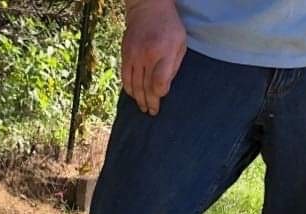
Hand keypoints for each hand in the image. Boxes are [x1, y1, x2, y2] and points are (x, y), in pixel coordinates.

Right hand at [122, 0, 186, 114]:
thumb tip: (164, 87)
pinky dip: (129, 89)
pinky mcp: (125, 55)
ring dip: (139, 99)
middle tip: (152, 112)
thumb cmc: (169, 26)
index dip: (160, 94)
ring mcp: (134, 56)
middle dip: (150, 102)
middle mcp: (146, 56)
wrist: (148, 7)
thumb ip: (174, 65)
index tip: (162, 97)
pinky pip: (125, 78)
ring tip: (143, 107)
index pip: (159, 82)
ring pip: (134, 85)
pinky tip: (134, 95)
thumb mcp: (180, 42)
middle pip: (146, 87)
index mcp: (163, 52)